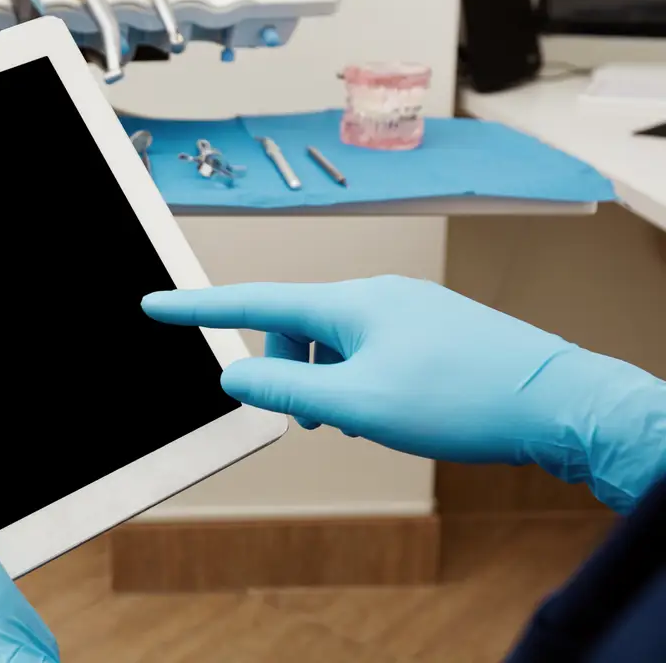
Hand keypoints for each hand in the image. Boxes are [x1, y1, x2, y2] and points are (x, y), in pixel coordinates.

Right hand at [142, 275, 665, 512]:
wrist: (560, 402)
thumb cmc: (464, 400)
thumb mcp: (359, 405)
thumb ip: (287, 388)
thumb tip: (235, 373)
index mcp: (351, 304)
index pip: (255, 301)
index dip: (199, 307)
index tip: (155, 304)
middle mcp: (376, 294)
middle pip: (296, 326)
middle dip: (288, 370)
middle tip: (313, 420)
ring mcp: (407, 308)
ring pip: (335, 340)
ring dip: (327, 380)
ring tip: (362, 420)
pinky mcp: (431, 327)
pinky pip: (369, 345)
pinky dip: (358, 377)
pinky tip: (390, 409)